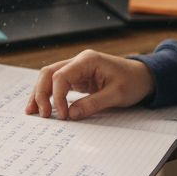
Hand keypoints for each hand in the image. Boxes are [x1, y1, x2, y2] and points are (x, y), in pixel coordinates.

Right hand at [25, 49, 155, 120]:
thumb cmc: (133, 82)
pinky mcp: (78, 78)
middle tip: (38, 114)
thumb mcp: (116, 95)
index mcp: (88, 60)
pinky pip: (58, 85)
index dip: (57, 96)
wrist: (144, 77)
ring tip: (31, 112)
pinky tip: (43, 107)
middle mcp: (79, 62)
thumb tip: (70, 115)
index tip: (61, 115)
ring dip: (40, 94)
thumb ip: (93, 104)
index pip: (61, 76)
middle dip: (40, 93)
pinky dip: (50, 96)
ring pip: (50, 78)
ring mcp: (77, 69)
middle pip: (49, 73)